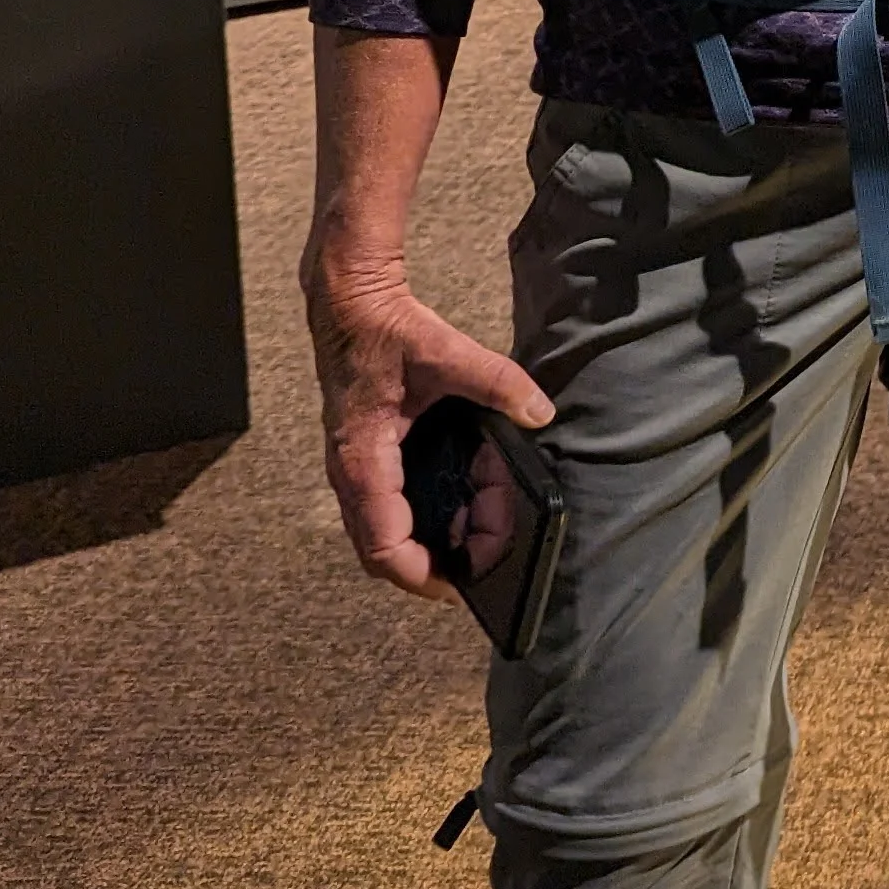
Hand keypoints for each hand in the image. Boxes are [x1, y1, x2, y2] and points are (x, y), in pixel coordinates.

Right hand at [304, 246, 553, 598]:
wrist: (348, 302)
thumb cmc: (384, 331)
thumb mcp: (445, 352)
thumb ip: (497, 382)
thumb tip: (540, 411)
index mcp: (364, 461)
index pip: (384, 546)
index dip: (423, 575)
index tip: (465, 586)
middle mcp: (352, 476)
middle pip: (385, 551)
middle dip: (438, 560)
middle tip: (490, 549)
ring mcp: (355, 470)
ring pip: (386, 531)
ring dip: (435, 535)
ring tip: (485, 522)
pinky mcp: (367, 460)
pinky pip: (390, 507)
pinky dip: (427, 512)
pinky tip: (466, 495)